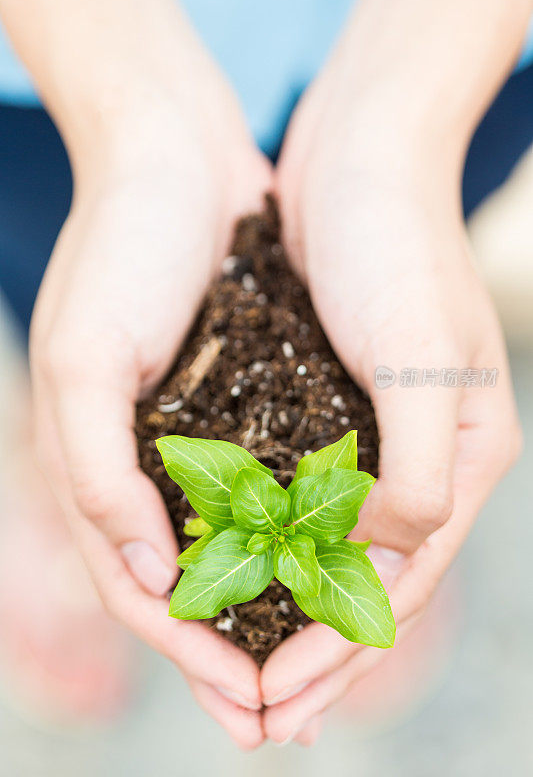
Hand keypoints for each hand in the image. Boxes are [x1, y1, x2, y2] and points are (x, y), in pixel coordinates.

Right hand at [30, 78, 271, 747]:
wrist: (173, 159)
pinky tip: (326, 569)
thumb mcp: (85, 360)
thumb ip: (95, 472)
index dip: (189, 656)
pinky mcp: (237, 402)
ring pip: (233, 549)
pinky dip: (291, 538)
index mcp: (97, 468)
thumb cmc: (121, 250)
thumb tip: (142, 574)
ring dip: (268, 614)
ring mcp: (193, 435)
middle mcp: (145, 465)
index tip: (246, 710)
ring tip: (314, 670)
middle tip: (284, 722)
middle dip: (232, 657)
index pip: (142, 590)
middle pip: (190, 587)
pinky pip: (266, 488)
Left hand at [262, 38, 521, 742]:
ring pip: (332, 553)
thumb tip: (386, 557)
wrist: (361, 160)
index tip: (279, 703)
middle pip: (368, 585)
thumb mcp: (422, 357)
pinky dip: (272, 549)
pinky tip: (237, 576)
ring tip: (244, 672)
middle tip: (259, 721)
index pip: (399, 584)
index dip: (341, 651)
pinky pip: (301, 502)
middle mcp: (426, 460)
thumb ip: (419, 470)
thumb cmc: (397, 247)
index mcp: (465, 459)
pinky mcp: (331, 409)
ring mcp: (378, 437)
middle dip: (316, 656)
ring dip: (290, 615)